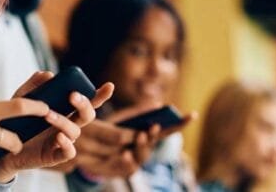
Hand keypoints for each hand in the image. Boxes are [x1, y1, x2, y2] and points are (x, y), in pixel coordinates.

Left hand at [0, 71, 114, 182]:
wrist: (4, 148)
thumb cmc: (18, 122)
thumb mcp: (21, 101)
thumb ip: (33, 86)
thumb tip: (48, 74)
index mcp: (65, 111)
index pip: (87, 101)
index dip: (100, 95)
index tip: (109, 86)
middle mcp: (68, 125)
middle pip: (87, 115)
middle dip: (84, 104)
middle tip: (72, 95)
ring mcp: (63, 141)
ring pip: (76, 131)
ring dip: (64, 121)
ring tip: (48, 115)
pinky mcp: (55, 156)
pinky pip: (69, 152)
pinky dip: (67, 144)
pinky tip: (58, 136)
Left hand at [61, 104, 195, 177]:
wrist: (83, 151)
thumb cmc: (105, 133)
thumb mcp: (120, 120)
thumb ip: (135, 113)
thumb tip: (156, 104)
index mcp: (146, 135)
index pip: (167, 129)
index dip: (180, 123)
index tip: (192, 115)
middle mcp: (143, 149)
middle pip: (154, 142)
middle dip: (154, 134)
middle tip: (151, 126)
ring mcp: (134, 161)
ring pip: (142, 156)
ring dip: (142, 146)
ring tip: (139, 135)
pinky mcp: (121, 171)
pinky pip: (126, 168)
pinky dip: (126, 161)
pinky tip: (124, 154)